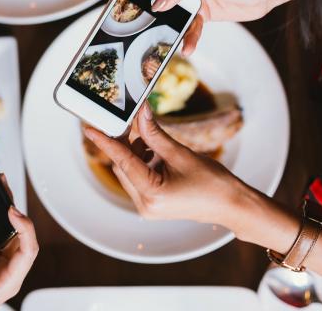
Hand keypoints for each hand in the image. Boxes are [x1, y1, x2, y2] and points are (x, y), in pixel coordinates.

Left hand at [83, 102, 245, 224]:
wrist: (231, 205)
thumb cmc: (212, 182)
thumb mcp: (181, 154)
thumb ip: (155, 134)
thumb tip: (141, 113)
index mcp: (152, 194)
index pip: (122, 161)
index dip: (105, 143)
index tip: (90, 129)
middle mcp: (145, 205)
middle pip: (124, 166)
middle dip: (129, 143)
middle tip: (137, 122)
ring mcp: (147, 207)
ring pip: (130, 171)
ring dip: (138, 152)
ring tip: (156, 141)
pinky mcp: (152, 205)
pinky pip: (139, 178)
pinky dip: (144, 162)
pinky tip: (158, 153)